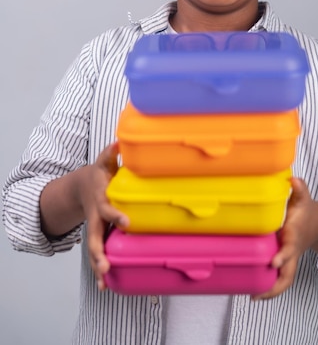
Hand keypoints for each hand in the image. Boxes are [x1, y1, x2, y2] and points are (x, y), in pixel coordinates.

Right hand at [81, 142, 128, 290]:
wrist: (81, 187)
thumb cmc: (98, 174)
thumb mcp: (103, 163)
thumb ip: (110, 154)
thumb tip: (119, 141)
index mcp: (100, 200)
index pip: (108, 209)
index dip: (116, 216)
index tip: (127, 223)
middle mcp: (95, 217)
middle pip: (94, 237)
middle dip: (99, 252)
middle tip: (106, 265)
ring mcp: (94, 228)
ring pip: (94, 249)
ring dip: (98, 265)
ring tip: (103, 282)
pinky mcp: (97, 235)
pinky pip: (97, 253)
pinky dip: (99, 269)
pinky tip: (105, 285)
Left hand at [253, 176, 316, 299]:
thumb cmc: (307, 211)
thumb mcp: (304, 198)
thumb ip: (300, 188)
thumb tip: (293, 178)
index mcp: (295, 237)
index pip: (290, 249)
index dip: (282, 256)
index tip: (273, 263)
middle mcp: (293, 252)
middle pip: (288, 276)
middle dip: (274, 288)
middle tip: (256, 295)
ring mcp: (290, 259)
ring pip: (283, 281)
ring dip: (270, 291)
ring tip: (252, 297)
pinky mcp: (285, 261)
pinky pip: (279, 277)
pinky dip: (268, 285)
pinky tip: (252, 289)